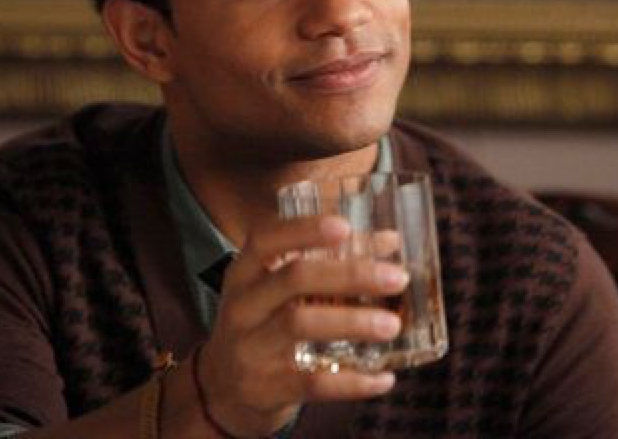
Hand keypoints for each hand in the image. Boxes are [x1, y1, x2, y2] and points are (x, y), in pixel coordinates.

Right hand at [196, 215, 408, 435]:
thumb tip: (389, 241)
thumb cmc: (262, 325)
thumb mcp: (277, 291)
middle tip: (396, 277)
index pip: (265, 240)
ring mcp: (250, 348)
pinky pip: (312, 383)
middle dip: (349, 274)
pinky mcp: (264, 389)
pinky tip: (383, 378)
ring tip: (392, 325)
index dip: (304, 230)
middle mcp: (242, 306)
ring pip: (301, 325)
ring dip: (353, 322)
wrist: (222, 390)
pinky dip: (352, 382)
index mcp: (244, 273)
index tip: (345, 227)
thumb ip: (328, 263)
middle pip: (294, 279)